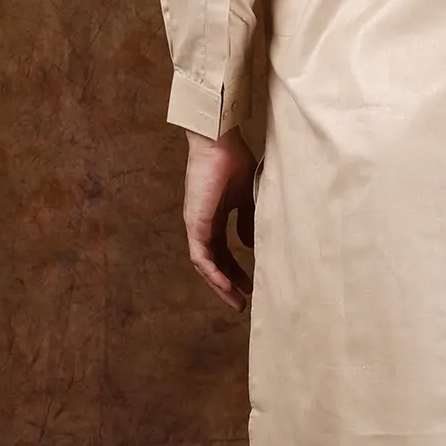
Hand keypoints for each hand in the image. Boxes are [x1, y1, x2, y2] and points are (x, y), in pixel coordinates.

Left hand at [181, 127, 257, 312]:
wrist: (220, 142)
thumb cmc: (235, 160)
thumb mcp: (248, 197)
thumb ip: (248, 220)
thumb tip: (249, 244)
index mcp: (216, 216)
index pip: (224, 251)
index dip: (236, 269)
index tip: (251, 285)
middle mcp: (203, 223)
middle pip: (214, 262)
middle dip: (228, 284)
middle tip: (242, 302)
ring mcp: (197, 224)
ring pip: (205, 264)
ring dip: (220, 284)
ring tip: (236, 301)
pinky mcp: (194, 223)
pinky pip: (200, 256)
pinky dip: (212, 273)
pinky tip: (225, 285)